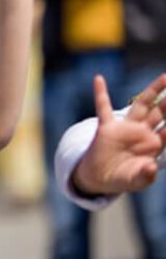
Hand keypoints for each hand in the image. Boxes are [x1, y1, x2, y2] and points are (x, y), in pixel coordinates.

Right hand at [73, 75, 165, 194]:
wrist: (100, 178)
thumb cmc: (124, 178)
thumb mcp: (137, 181)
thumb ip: (146, 176)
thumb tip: (152, 167)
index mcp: (154, 144)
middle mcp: (143, 132)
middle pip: (161, 113)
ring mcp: (125, 128)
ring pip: (141, 105)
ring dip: (152, 91)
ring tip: (165, 77)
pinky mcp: (106, 127)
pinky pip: (103, 107)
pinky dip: (100, 93)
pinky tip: (99, 79)